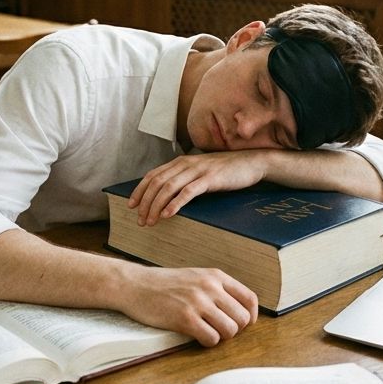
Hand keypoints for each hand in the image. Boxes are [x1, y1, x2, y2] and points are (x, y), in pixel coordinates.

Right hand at [115, 265, 257, 345]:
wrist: (135, 285)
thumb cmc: (164, 283)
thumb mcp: (196, 276)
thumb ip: (216, 287)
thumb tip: (238, 308)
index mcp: (215, 276)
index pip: (249, 298)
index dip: (250, 315)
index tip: (243, 323)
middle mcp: (210, 287)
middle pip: (242, 318)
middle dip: (234, 328)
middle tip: (219, 328)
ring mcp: (198, 303)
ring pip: (230, 330)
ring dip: (221, 336)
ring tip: (208, 331)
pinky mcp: (185, 318)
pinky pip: (212, 339)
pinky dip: (207, 342)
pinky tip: (197, 335)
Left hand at [129, 151, 273, 225]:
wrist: (252, 162)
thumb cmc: (226, 170)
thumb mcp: (201, 172)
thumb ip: (185, 179)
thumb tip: (168, 196)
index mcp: (181, 161)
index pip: (153, 175)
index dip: (140, 190)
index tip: (131, 206)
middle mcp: (186, 163)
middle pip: (157, 183)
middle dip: (145, 202)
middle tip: (140, 220)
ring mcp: (198, 170)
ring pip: (168, 187)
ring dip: (156, 206)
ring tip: (150, 221)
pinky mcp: (210, 178)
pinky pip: (188, 192)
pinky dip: (175, 203)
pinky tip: (168, 214)